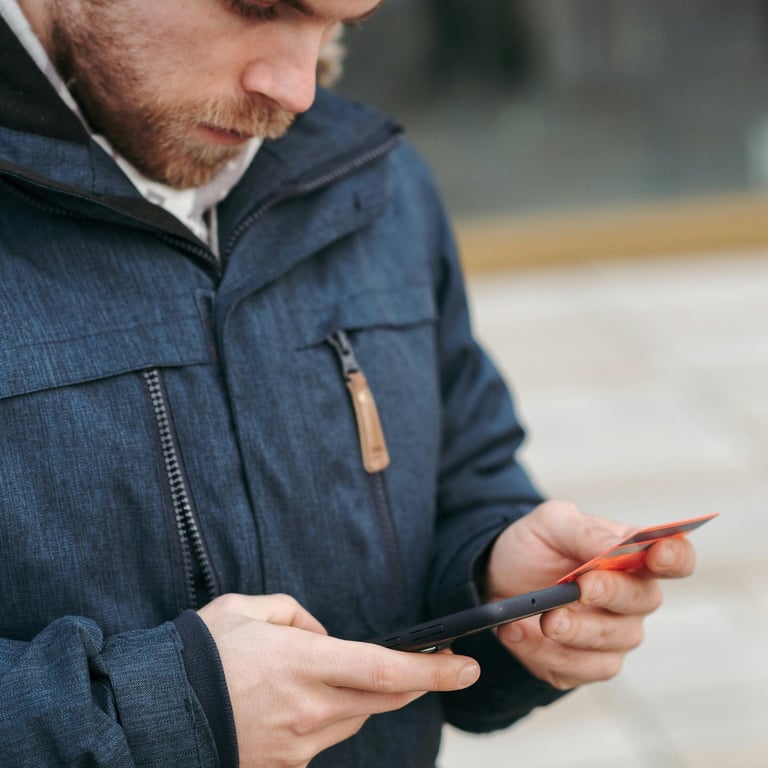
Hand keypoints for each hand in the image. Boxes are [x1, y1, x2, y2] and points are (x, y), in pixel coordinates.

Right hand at [197, 593, 479, 767]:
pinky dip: (331, 716)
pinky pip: (326, 738)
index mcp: (302, 663)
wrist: (154, 714)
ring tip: (342, 673)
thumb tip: (321, 636)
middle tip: (436, 665)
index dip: (432, 670)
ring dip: (366, 696)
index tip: (465, 665)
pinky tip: (306, 701)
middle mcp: (309, 709)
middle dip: (417, 682)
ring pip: (357, 718)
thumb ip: (295, 614)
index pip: (385, 670)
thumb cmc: (200, 654)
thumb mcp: (247, 608)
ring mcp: (298, 745)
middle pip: (384, 699)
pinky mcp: (286, 766)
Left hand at [484, 501, 696, 689]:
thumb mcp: (550, 524)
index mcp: (632, 556)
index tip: (655, 555)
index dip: (675, 557)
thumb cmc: (533, 547)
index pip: (676, 558)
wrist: (495, 577)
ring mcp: (613, 635)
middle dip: (611, 593)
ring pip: (611, 641)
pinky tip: (515, 632)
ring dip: (574, 630)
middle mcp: (632, 598)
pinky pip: (577, 669)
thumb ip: (585, 530)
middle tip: (580, 587)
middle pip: (643, 600)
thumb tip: (617, 545)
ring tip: (542, 617)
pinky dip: (543, 652)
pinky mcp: (584, 665)